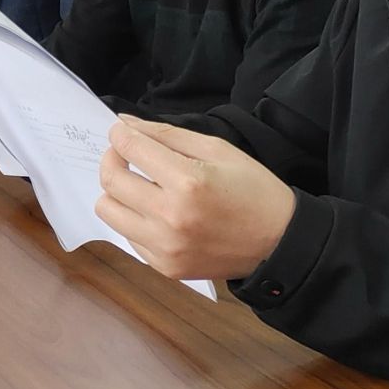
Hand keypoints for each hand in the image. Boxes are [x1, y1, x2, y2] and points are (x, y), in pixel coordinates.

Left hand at [96, 116, 296, 280]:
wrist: (282, 243)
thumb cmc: (254, 191)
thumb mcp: (218, 149)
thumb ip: (167, 134)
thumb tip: (125, 123)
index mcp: (187, 181)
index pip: (129, 148)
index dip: (120, 135)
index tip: (121, 133)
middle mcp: (170, 216)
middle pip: (110, 180)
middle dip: (112, 159)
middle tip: (125, 155)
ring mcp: (164, 246)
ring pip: (107, 210)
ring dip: (116, 192)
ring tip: (138, 186)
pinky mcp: (164, 266)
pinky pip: (126, 236)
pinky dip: (133, 220)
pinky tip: (156, 213)